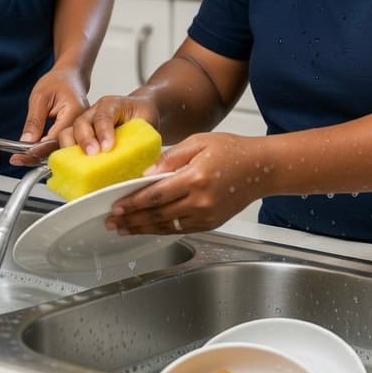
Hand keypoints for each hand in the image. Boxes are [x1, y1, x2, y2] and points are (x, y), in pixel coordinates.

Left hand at [9, 64, 88, 164]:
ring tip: (21, 158)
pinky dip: (46, 149)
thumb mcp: (40, 97)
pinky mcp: (76, 134)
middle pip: (59, 148)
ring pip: (60, 149)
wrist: (71, 76)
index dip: (37, 149)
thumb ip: (34, 121)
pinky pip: (61, 145)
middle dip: (37, 156)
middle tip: (18, 159)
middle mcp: (81, 125)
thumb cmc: (58, 81)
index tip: (21, 155)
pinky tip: (33, 152)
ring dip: (41, 155)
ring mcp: (80, 131)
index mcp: (75, 112)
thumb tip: (26, 142)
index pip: (55, 138)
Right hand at [56, 93, 159, 155]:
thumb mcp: (147, 123)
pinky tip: (72, 167)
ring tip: (76, 162)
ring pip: (68, 131)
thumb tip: (148, 165)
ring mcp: (85, 124)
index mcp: (111, 105)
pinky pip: (68, 144)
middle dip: (85, 139)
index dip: (104, 131)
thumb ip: (144, 139)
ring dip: (70, 147)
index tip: (107, 147)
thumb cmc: (141, 116)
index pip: (104, 115)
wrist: (138, 110)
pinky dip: (67, 155)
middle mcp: (94, 112)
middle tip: (92, 154)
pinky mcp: (80, 137)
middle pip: (82, 122)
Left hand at [105, 133, 272, 235]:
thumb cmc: (231, 150)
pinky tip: (147, 228)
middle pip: (158, 215)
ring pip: (167, 226)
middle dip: (132, 220)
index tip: (115, 206)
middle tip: (110, 222)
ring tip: (123, 229)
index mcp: (195, 178)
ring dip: (142, 229)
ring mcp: (206, 215)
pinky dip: (161, 229)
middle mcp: (200, 201)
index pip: (156, 194)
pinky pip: (180, 228)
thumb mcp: (198, 142)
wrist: (261, 168)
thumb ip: (170, 157)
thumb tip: (145, 173)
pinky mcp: (210, 223)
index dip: (133, 203)